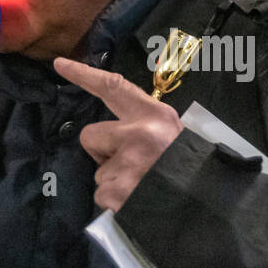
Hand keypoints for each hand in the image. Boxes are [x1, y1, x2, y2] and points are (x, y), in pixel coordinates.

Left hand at [53, 56, 184, 211]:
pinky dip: (114, 202)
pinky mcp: (118, 191)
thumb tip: (116, 136)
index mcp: (155, 115)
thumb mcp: (175, 137)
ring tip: (140, 187)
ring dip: (113, 180)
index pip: (114, 87)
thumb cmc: (190, 168)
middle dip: (102, 153)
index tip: (59, 64)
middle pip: (91, 135)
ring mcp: (127, 163)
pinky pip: (102, 195)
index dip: (84, 75)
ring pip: (98, 171)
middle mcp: (139, 134)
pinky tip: (135, 202)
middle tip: (129, 167)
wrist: (207, 202)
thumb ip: (146, 128)